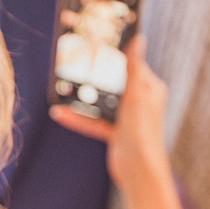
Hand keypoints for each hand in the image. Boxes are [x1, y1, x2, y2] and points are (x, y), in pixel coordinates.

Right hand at [49, 36, 171, 191]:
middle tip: (75, 64)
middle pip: (113, 83)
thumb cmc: (142, 131)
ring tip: (62, 91)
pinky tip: (60, 114)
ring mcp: (127, 118)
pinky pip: (94, 121)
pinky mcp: (115, 132)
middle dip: (94, 77)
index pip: (132, 65)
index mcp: (150, 89)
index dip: (115, 55)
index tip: (97, 45)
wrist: (138, 169)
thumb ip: (133, 67)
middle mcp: (140, 101)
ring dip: (82, 99)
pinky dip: (78, 118)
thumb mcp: (135, 94)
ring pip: (100, 103)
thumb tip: (138, 39)